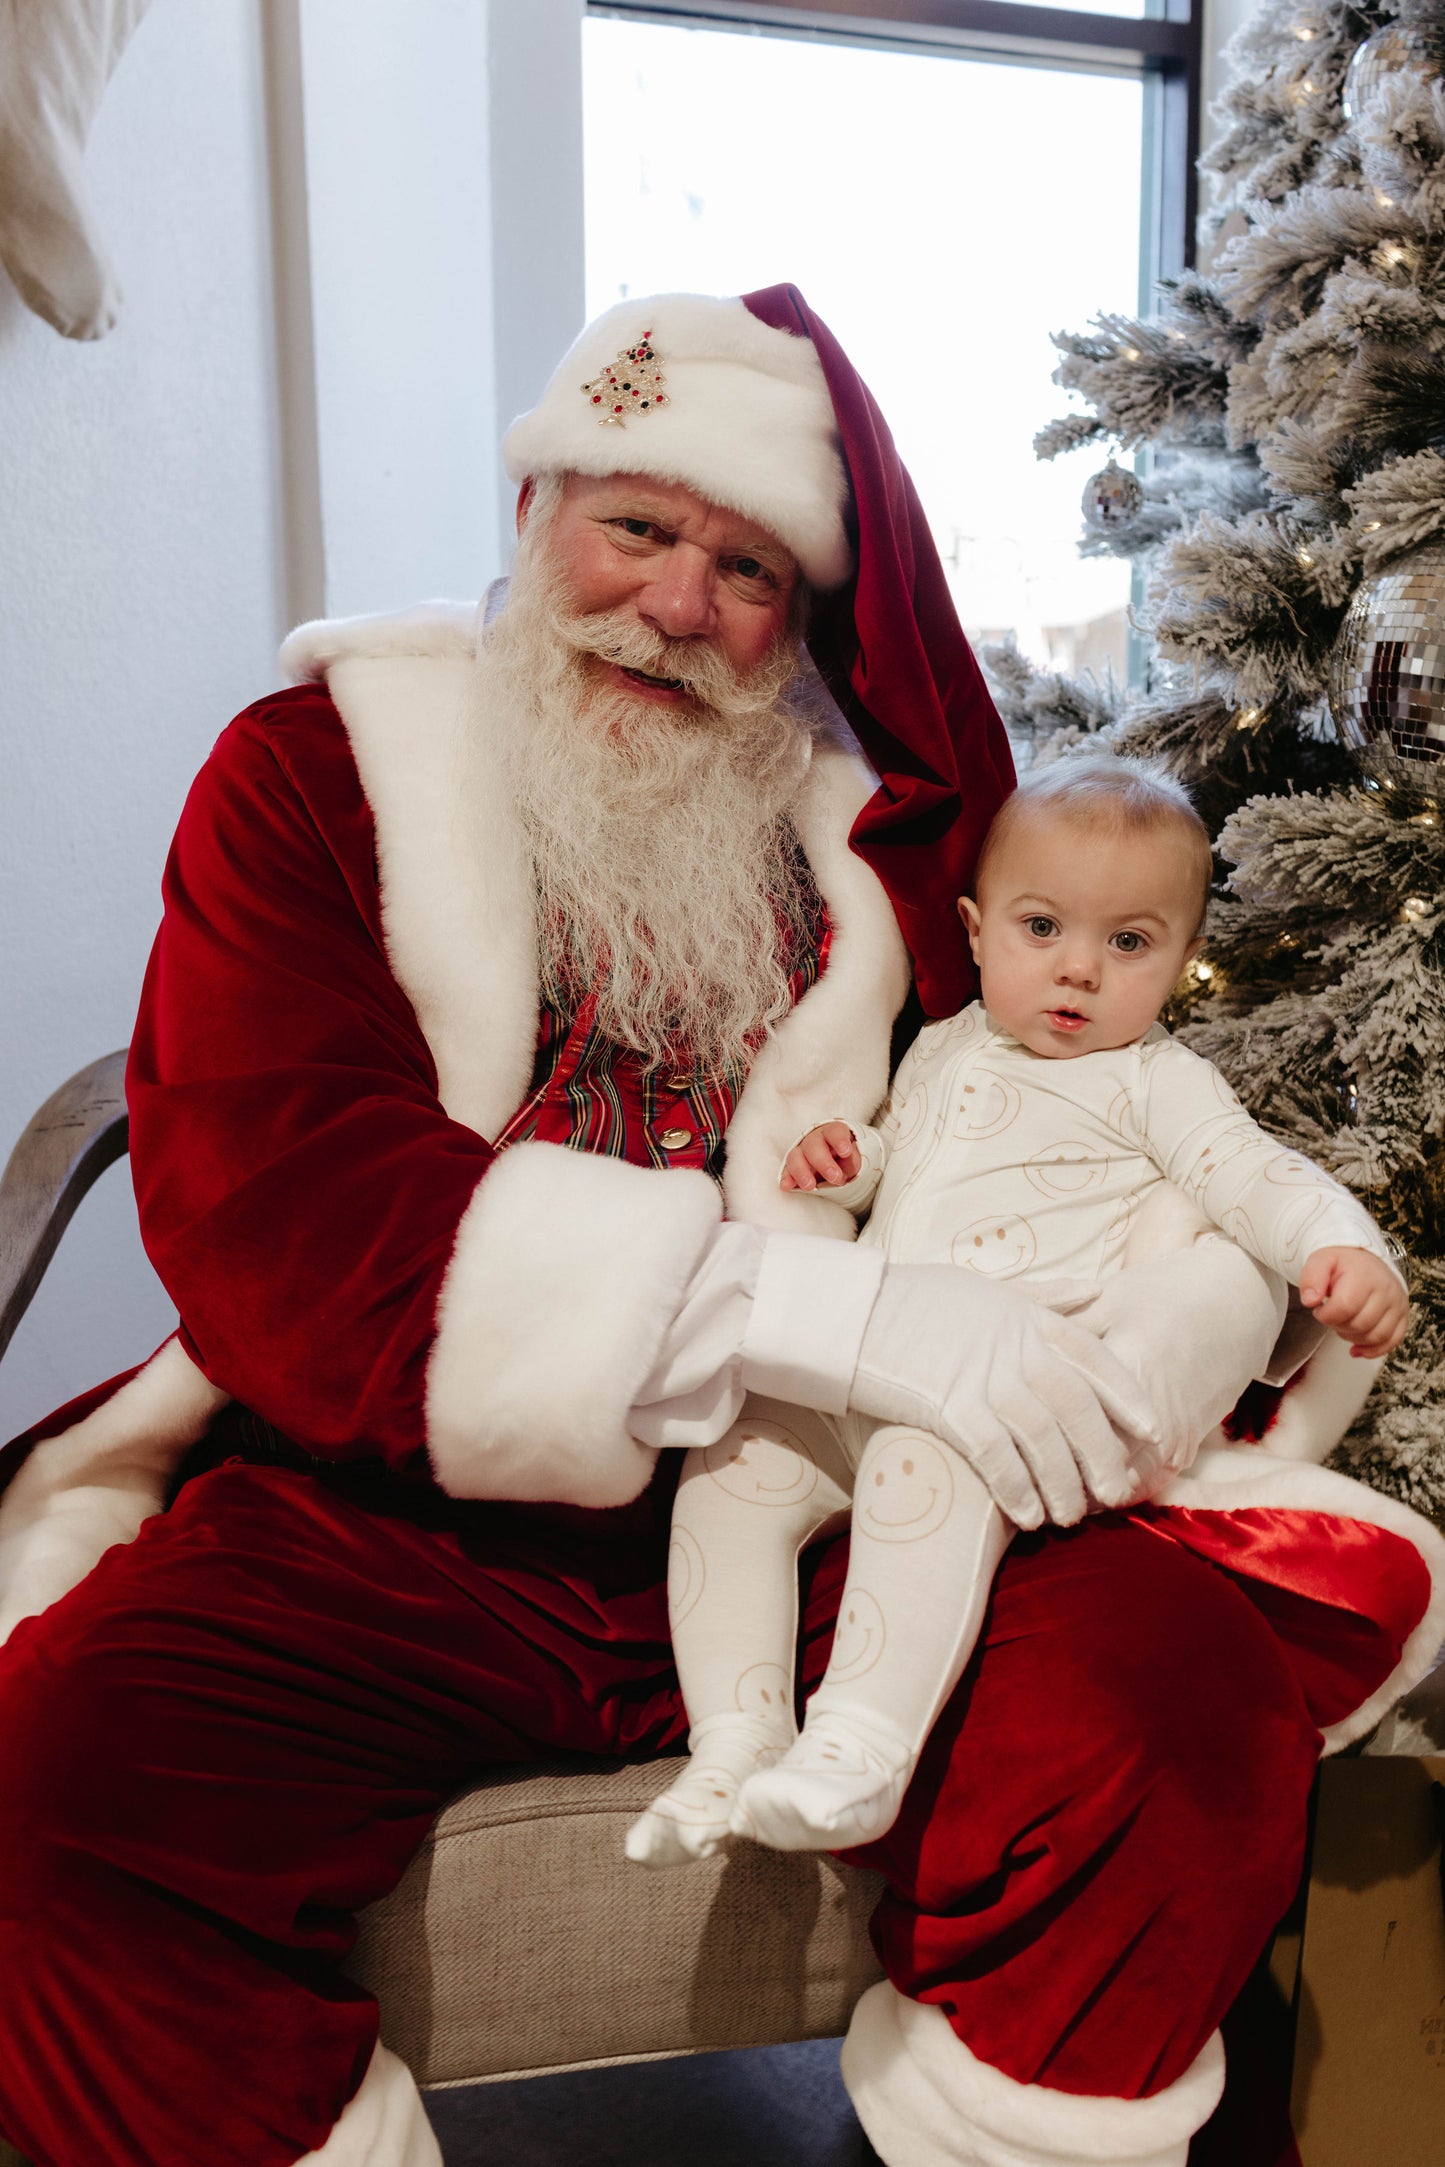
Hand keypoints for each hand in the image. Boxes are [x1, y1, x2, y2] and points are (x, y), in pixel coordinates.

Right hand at [780, 1122, 861, 1190]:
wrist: (832, 1162)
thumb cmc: (843, 1159)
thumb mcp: (852, 1159)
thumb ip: (852, 1160)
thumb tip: (848, 1159)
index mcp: (832, 1133)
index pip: (834, 1132)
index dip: (839, 1140)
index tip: (845, 1152)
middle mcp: (814, 1139)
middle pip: (813, 1145)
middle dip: (823, 1162)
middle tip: (834, 1176)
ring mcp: (800, 1152)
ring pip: (795, 1156)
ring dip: (801, 1171)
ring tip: (809, 1185)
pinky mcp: (791, 1167)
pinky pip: (786, 1170)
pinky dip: (786, 1178)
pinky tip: (786, 1186)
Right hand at [848, 1263, 1161, 1530]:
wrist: (856, 1314)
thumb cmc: (920, 1300)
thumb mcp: (992, 1287)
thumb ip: (1047, 1295)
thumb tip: (1096, 1290)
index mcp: (1029, 1319)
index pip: (1098, 1361)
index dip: (1130, 1400)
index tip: (1152, 1433)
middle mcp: (1015, 1349)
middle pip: (1080, 1410)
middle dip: (1104, 1456)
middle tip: (1117, 1493)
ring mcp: (984, 1379)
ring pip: (1045, 1442)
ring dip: (1063, 1485)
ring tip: (1071, 1515)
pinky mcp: (950, 1407)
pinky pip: (998, 1459)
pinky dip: (1017, 1490)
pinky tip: (1027, 1516)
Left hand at [1299, 1246, 1408, 1358]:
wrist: (1366, 1260)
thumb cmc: (1343, 1264)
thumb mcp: (1321, 1262)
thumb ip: (1311, 1279)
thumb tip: (1309, 1301)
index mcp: (1365, 1276)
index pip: (1345, 1307)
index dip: (1326, 1315)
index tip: (1319, 1309)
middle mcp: (1386, 1290)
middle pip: (1360, 1325)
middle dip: (1338, 1326)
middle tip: (1331, 1315)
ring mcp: (1397, 1304)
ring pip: (1376, 1336)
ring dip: (1353, 1338)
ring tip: (1343, 1324)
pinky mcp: (1403, 1316)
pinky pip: (1392, 1341)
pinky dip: (1373, 1350)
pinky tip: (1357, 1348)